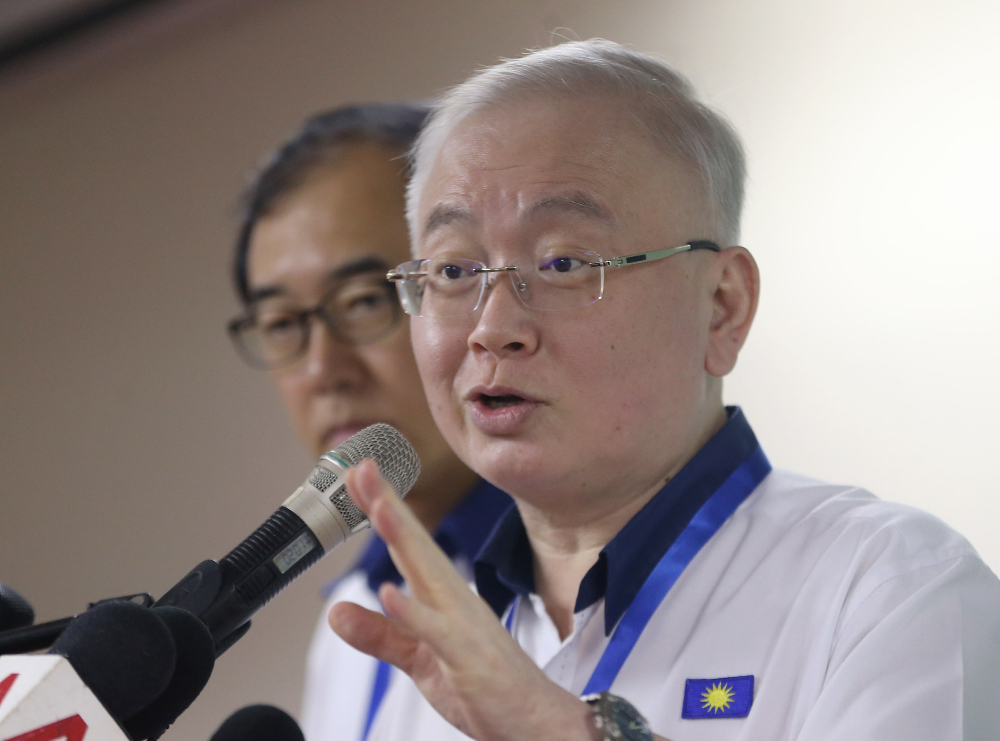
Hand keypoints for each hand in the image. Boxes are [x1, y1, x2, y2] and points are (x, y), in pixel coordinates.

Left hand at [327, 460, 591, 740]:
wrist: (535, 721)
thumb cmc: (485, 687)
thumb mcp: (417, 660)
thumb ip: (379, 635)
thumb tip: (336, 612)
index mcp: (443, 597)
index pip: (407, 545)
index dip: (383, 509)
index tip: (359, 475)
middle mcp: (454, 600)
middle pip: (416, 544)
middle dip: (389, 504)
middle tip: (363, 466)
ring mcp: (463, 625)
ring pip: (428, 575)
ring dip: (403, 539)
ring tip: (378, 507)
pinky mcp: (467, 658)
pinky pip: (436, 631)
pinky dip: (413, 611)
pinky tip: (389, 591)